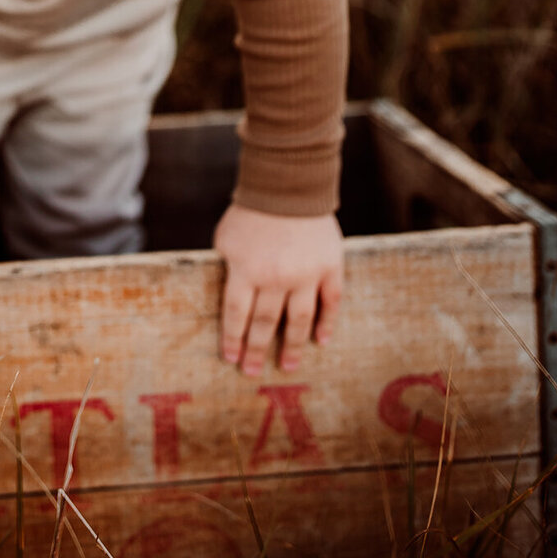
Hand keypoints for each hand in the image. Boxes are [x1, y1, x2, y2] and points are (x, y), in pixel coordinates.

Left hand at [213, 203, 342, 377]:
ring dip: (294, 347)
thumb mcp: (226, 238)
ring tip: (289, 367)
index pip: (236, 314)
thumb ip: (228, 268)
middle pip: (265, 323)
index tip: (231, 358)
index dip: (233, 338)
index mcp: (245, 270)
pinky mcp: (330, 267)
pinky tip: (321, 341)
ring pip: (299, 320)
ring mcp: (305, 274)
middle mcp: (275, 277)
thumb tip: (230, 298)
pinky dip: (327, 323)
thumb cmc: (251, 212)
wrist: (289, 184)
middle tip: (253, 372)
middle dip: (257, 350)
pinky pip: (330, 302)